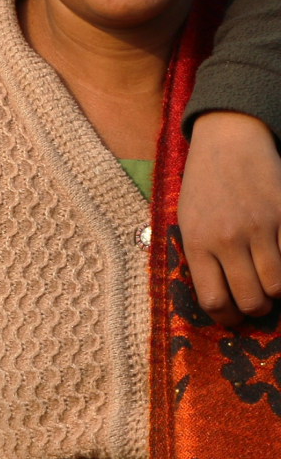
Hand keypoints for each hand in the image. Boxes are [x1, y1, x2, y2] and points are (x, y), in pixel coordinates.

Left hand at [180, 110, 280, 325]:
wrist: (229, 141)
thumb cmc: (204, 184)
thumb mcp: (188, 220)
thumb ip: (200, 257)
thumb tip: (218, 300)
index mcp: (198, 242)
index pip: (214, 301)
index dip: (227, 318)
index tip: (233, 317)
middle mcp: (228, 238)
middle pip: (250, 300)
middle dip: (256, 309)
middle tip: (257, 301)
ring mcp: (260, 227)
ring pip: (278, 286)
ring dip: (277, 291)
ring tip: (271, 281)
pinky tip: (280, 258)